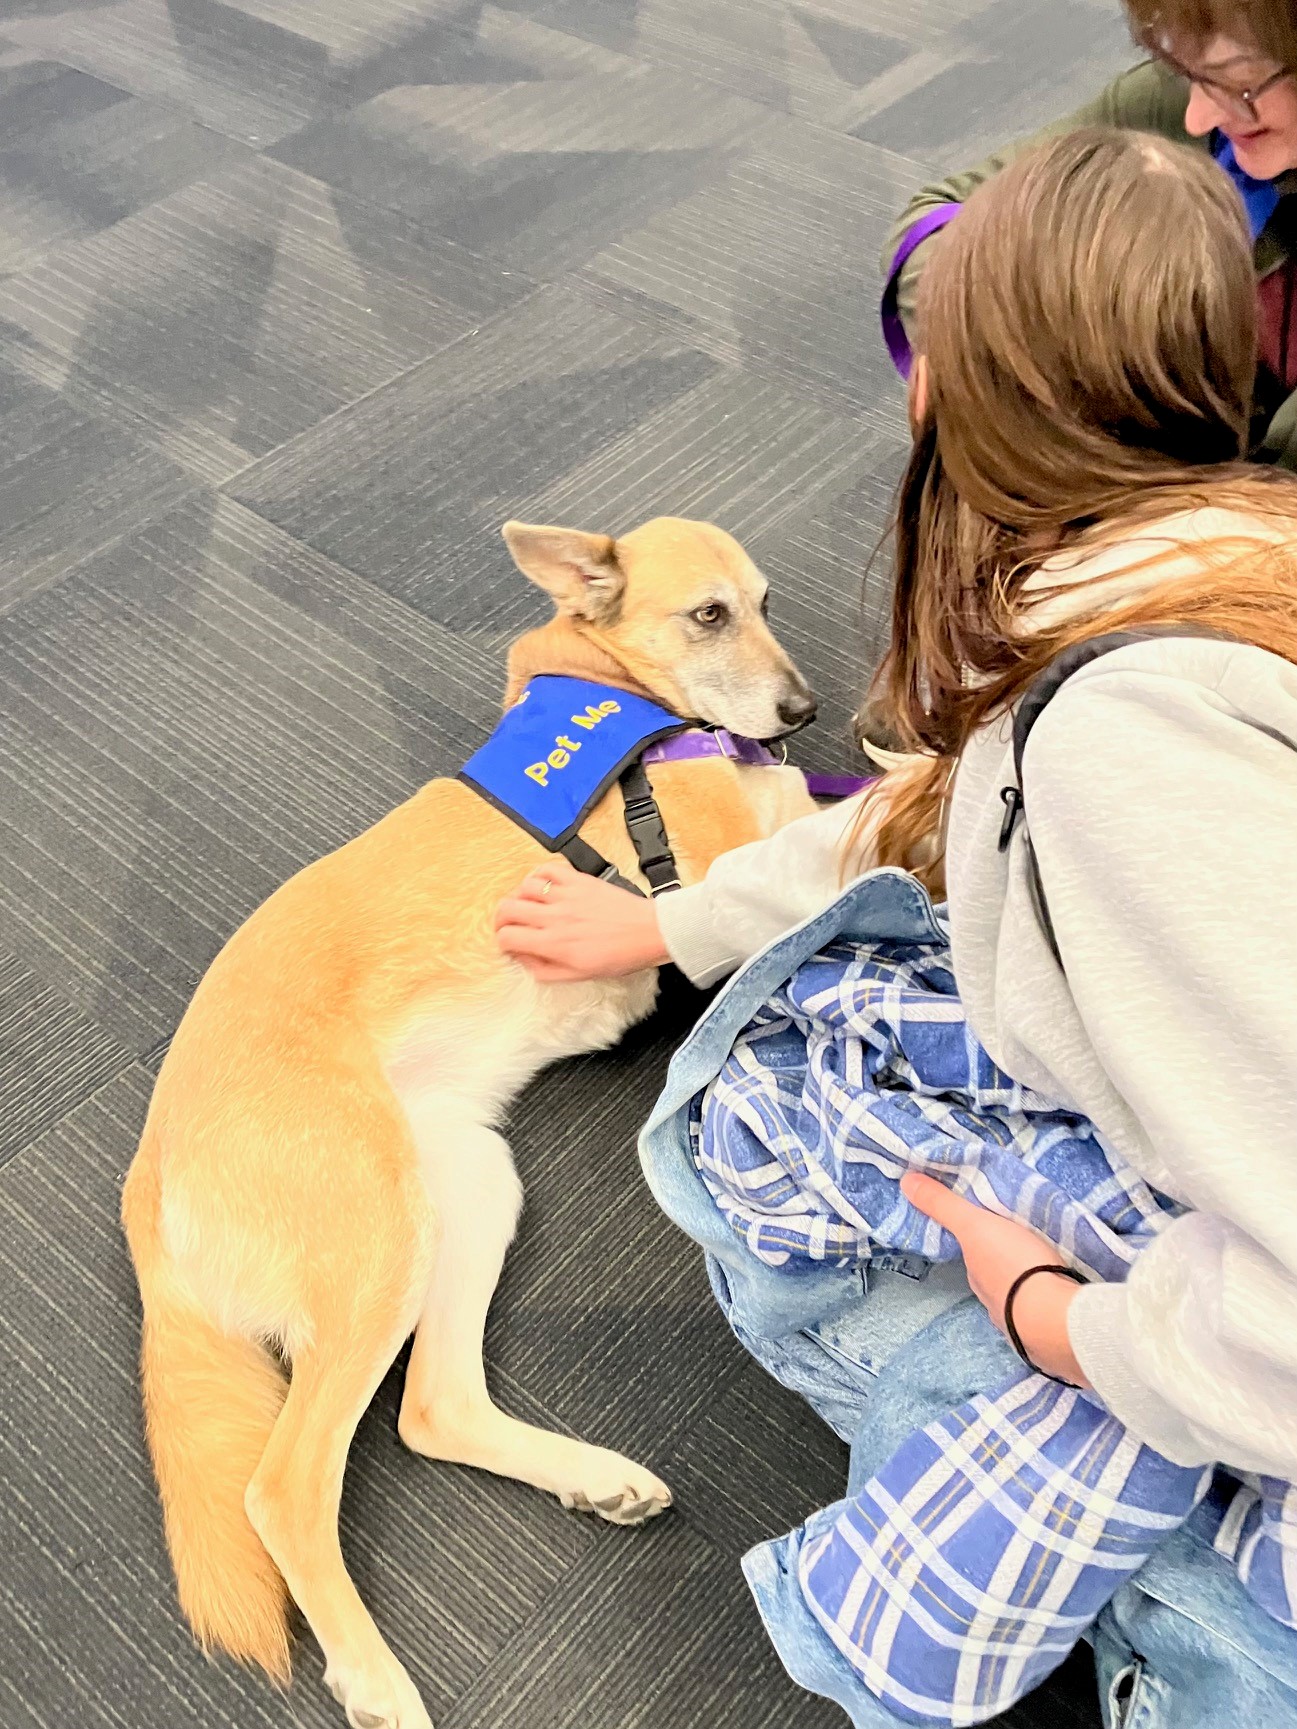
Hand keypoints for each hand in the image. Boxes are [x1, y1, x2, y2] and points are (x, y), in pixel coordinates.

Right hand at [494, 855, 669, 982]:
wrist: (648, 932)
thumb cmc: (620, 955)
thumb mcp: (579, 975)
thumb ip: (545, 970)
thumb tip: (523, 959)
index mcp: (555, 944)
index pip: (508, 937)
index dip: (502, 942)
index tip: (509, 944)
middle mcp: (556, 917)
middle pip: (507, 909)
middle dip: (501, 919)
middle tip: (508, 924)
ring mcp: (566, 895)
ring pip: (523, 887)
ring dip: (518, 896)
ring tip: (526, 905)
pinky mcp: (578, 880)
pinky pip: (547, 869)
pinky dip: (538, 875)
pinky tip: (541, 885)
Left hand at [901, 1172, 1090, 1386]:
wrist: (1058, 1318)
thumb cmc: (1014, 1267)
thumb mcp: (975, 1225)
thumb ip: (943, 1205)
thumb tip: (905, 1182)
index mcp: (978, 1279)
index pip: (975, 1259)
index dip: (982, 1245)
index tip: (997, 1233)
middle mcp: (996, 1305)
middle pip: (998, 1279)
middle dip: (1008, 1265)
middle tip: (1026, 1245)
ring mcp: (1024, 1323)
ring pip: (1023, 1297)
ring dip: (1031, 1284)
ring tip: (1048, 1267)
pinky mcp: (1053, 1333)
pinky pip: (1049, 1311)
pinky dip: (1052, 1300)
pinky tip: (1062, 1293)